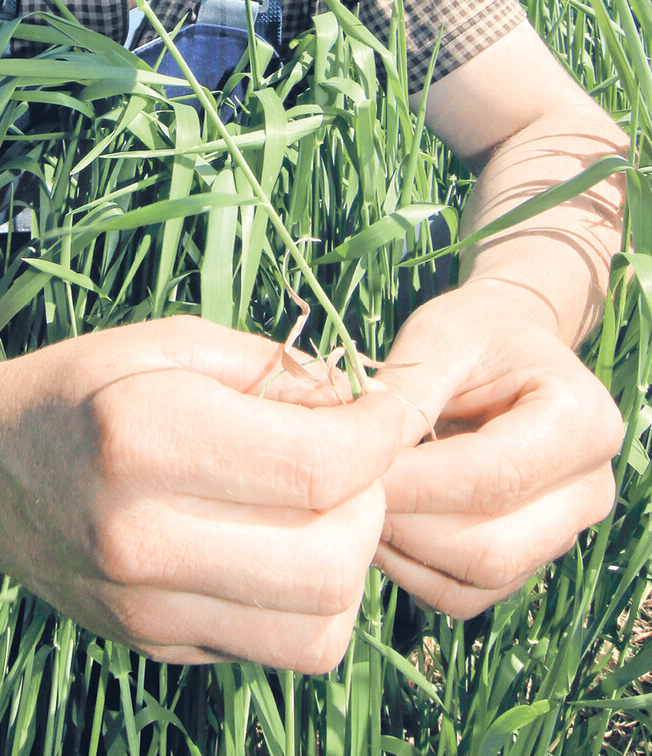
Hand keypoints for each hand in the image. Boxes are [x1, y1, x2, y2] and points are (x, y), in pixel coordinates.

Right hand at [0, 316, 406, 668]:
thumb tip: (363, 402)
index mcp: (143, 438)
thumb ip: (270, 367)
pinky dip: (310, 602)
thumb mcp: (167, 342)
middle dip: (373, 502)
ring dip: (350, 562)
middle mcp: (141, 537)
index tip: (393, 408)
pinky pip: (280, 648)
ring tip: (324, 507)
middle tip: (354, 458)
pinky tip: (281, 545)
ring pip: (319, 627)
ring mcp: (146, 607)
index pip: (317, 465)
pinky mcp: (157, 644)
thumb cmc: (81, 389)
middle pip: (331, 560)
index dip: (382, 434)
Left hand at [370, 282, 623, 617]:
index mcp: (582, 422)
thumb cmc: (473, 332)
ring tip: (353, 505)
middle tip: (340, 493)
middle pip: (489, 546)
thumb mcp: (439, 337)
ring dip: (402, 552)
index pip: (492, 478)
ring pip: (476, 579)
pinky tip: (376, 527)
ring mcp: (563, 533)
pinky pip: (465, 595)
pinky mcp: (528, 560)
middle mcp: (589, 489)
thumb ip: (408, 394)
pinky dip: (410, 572)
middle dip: (404, 525)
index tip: (348, 469)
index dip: (413, 482)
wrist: (506, 349)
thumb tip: (359, 456)